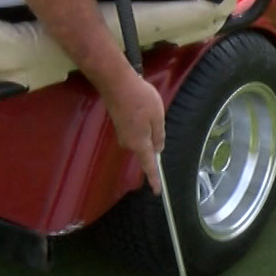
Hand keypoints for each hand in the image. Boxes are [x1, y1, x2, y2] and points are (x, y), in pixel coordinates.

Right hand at [99, 68, 166, 192]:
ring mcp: (122, 134)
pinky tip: (142, 106)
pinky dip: (141, 121)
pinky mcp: (119, 124)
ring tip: (148, 106)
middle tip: (156, 114)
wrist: (116, 83)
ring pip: (141, 137)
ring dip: (147, 126)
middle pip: (146, 148)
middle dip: (154, 137)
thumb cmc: (140, 99)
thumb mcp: (158, 117)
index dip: (154, 179)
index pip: (149, 165)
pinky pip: (135, 129)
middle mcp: (128, 143)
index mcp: (140, 143)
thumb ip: (159, 135)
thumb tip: (157, 149)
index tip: (157, 191)